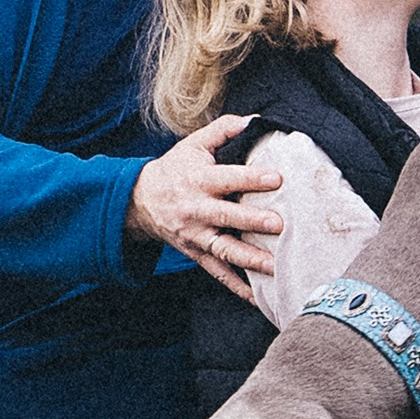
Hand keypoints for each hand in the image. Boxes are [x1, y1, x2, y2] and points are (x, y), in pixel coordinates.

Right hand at [126, 115, 282, 301]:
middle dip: (252, 221)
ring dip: (248, 259)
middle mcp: (198, 209)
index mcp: (200, 180)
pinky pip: (217, 273)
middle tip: (279, 224)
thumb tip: (253, 121)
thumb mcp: (193, 145)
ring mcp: (196, 235)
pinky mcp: (196, 253)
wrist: (140, 201)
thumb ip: (223, 130)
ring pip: (223, 249)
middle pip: (227, 216)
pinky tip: (257, 297)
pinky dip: (236, 286)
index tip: (277, 179)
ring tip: (273, 266)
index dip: (252, 178)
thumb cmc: (176, 170)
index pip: (228, 178)